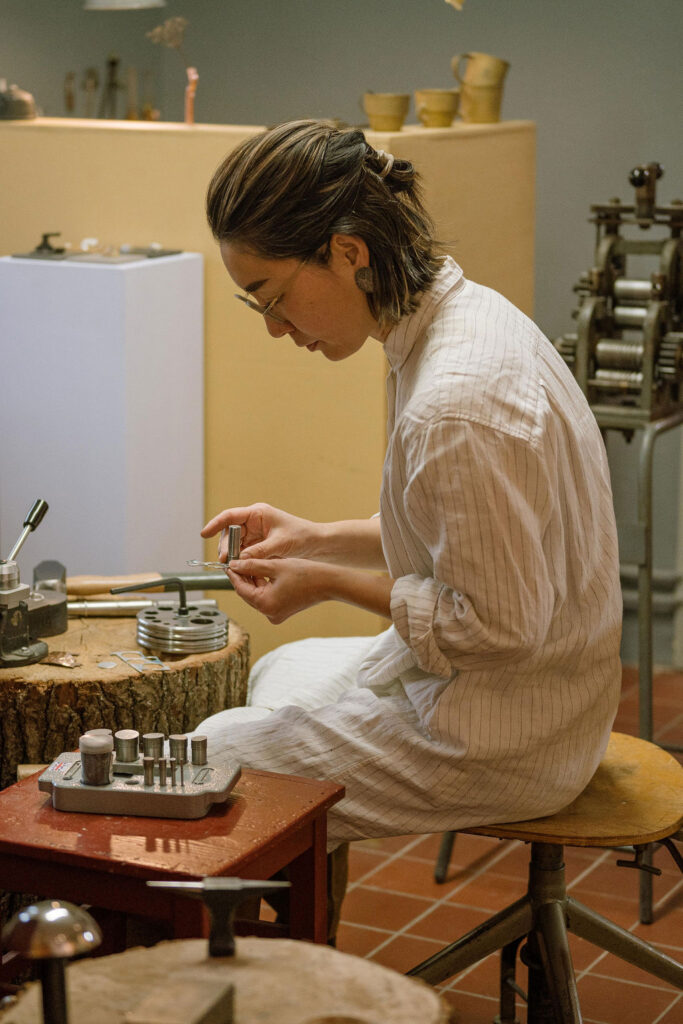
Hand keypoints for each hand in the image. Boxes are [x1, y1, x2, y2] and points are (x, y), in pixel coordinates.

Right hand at [201, 503, 317, 561]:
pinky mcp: (258, 545)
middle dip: (226, 547)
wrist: (317, 544)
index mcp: (258, 514)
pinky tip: (241, 569)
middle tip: (226, 562)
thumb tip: (241, 559)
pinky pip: (243, 552)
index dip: (215, 524)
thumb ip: (259, 552)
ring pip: (234, 545)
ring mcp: (255, 534)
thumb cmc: (302, 536)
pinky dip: (240, 561)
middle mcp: (253, 522)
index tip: (204, 534)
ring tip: (233, 567)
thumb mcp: (280, 544)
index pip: (230, 516)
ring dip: (232, 556)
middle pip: (229, 533)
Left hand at [226, 557, 328, 623]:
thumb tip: (233, 565)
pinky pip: (266, 597)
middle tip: (237, 561)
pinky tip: (262, 572)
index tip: (229, 562)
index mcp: (265, 604)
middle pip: (247, 593)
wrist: (329, 583)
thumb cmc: (306, 574)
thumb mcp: (275, 565)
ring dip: (253, 580)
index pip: (240, 588)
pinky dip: (263, 585)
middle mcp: (269, 613)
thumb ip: (252, 565)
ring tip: (249, 563)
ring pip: (256, 594)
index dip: (233, 574)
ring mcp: (276, 614)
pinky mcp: (282, 611)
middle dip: (243, 577)